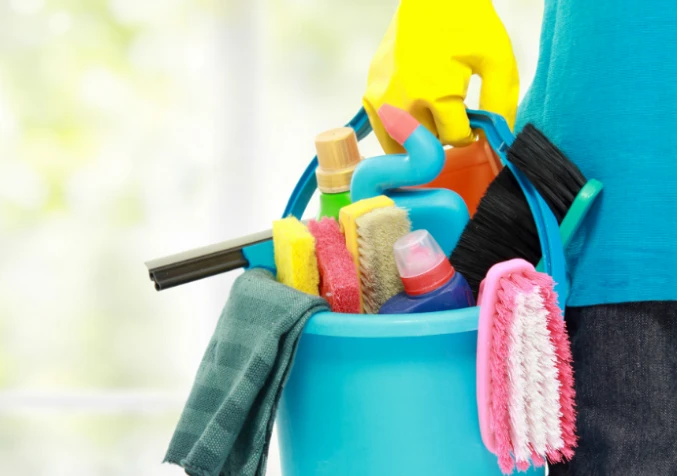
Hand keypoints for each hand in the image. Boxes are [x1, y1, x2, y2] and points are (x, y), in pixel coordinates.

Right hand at [363, 0, 518, 152]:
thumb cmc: (466, 25)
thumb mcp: (498, 60)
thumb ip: (501, 105)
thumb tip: (497, 140)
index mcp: (434, 93)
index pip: (454, 139)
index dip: (468, 132)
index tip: (471, 119)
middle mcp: (402, 101)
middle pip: (428, 144)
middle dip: (444, 135)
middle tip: (452, 112)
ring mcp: (381, 100)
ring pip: (402, 144)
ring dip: (420, 138)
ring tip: (433, 117)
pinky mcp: (370, 96)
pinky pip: (384, 132)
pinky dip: (399, 132)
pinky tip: (413, 115)